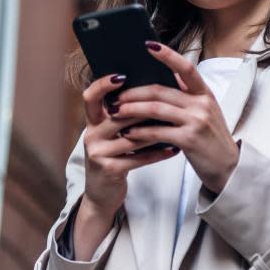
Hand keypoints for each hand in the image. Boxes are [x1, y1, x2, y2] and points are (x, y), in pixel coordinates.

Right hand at [74, 71, 180, 259]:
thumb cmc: (114, 157)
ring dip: (156, 130)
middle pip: (119, 114)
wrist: (102, 195)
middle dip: (143, 107)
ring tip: (177, 123)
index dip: (103, 84)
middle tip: (168, 98)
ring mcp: (99, 153)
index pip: (91, 96)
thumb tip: (151, 88)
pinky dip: (158, 153)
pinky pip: (138, 157)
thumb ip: (125, 115)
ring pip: (132, 136)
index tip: (122, 74)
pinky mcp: (110, 169)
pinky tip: (174, 149)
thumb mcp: (113, 135)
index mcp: (93, 121)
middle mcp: (92, 134)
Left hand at [109, 40, 240, 193]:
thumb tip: (156, 82)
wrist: (227, 166)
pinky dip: (139, 132)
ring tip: (115, 112)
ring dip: (131, 110)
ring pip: (155, 109)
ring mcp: (196, 121)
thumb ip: (185, 96)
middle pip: (161, 91)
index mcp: (204, 93)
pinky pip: (157, 131)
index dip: (168, 56)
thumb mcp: (203, 112)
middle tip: (116, 96)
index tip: (149, 45)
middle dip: (134, 92)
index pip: (186, 68)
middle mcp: (201, 103)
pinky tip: (128, 133)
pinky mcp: (189, 139)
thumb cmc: (210, 138)